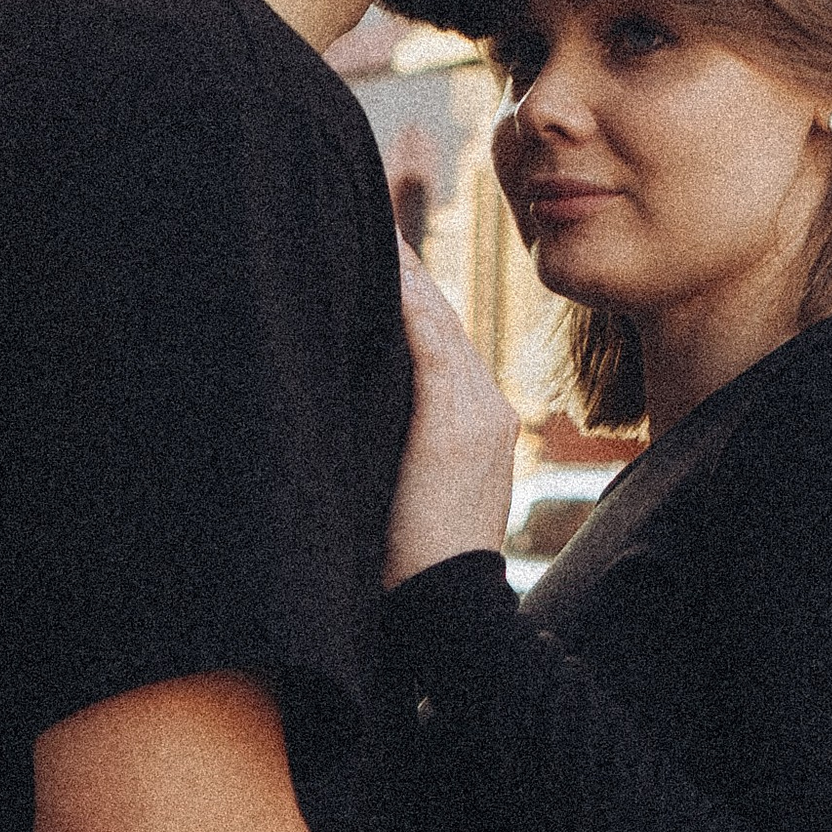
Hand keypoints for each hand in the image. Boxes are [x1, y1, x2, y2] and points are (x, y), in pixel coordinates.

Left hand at [386, 241, 519, 586]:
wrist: (447, 616)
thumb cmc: (412, 570)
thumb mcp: (405, 494)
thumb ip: (396, 441)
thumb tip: (346, 402)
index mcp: (476, 422)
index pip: (438, 339)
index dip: (407, 292)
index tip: (375, 250)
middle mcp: (485, 407)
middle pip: (439, 318)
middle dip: (402, 268)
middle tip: (358, 215)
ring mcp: (477, 412)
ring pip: (435, 320)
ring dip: (398, 271)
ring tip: (360, 223)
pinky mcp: (456, 423)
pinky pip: (430, 343)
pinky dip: (404, 302)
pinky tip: (379, 266)